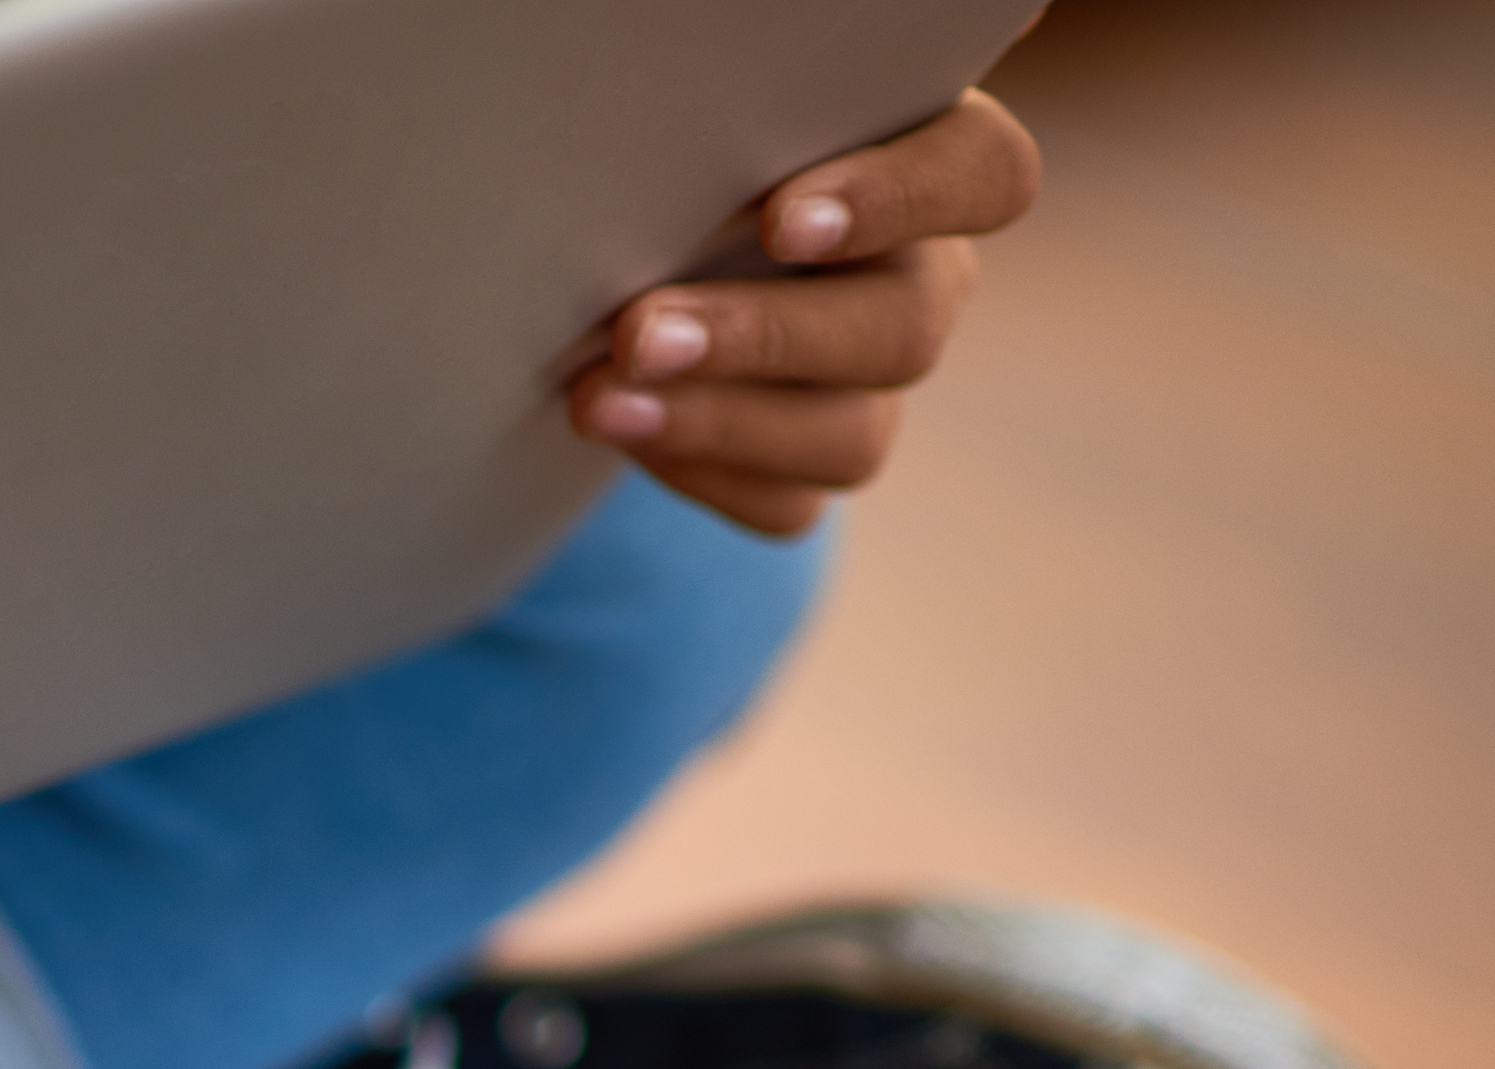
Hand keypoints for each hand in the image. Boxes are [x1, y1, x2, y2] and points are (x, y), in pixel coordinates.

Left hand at [570, 90, 1042, 537]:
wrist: (625, 245)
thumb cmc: (689, 146)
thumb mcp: (716, 112)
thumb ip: (759, 99)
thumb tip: (789, 35)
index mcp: (932, 163)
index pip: (985, 175)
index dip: (898, 202)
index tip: (781, 220)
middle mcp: (925, 277)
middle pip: (906, 327)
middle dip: (762, 337)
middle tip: (639, 333)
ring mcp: (878, 384)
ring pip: (852, 436)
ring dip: (718, 423)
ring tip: (601, 401)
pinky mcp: (816, 463)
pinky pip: (787, 503)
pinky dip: (702, 473)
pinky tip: (625, 432)